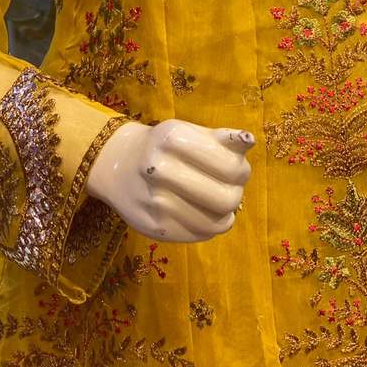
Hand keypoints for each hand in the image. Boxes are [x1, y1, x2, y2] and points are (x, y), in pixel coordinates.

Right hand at [85, 117, 254, 241]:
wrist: (117, 165)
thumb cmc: (164, 146)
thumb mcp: (189, 132)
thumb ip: (221, 138)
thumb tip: (249, 139)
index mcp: (173, 139)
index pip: (232, 168)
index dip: (241, 170)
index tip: (235, 166)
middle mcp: (160, 170)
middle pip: (227, 199)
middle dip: (235, 193)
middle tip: (228, 186)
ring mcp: (155, 202)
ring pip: (217, 222)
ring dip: (225, 212)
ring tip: (215, 198)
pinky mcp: (154, 228)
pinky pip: (201, 234)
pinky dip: (210, 225)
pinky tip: (202, 212)